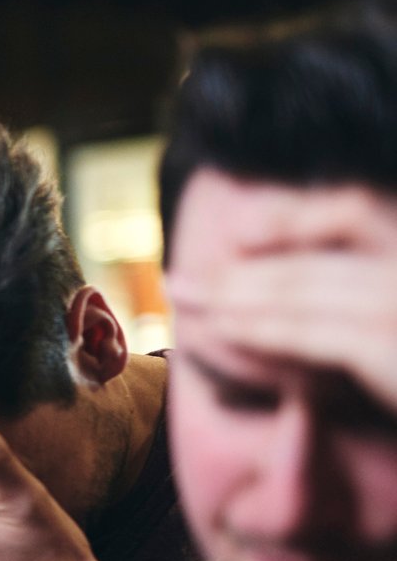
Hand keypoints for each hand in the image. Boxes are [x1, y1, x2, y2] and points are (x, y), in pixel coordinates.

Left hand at [166, 185, 396, 414]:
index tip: (237, 234)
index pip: (359, 209)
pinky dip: (264, 331)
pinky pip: (319, 335)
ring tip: (189, 301)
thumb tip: (295, 286)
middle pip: (321, 256)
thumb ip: (364, 294)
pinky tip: (224, 332)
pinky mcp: (396, 350)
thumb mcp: (393, 329)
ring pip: (310, 290)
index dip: (292, 218)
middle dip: (242, 267)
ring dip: (238, 296)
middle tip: (184, 279)